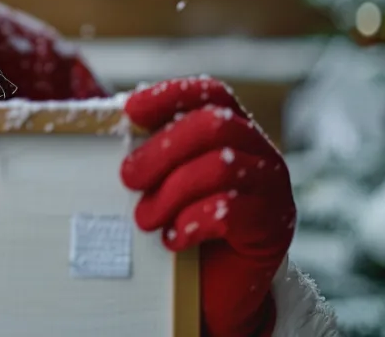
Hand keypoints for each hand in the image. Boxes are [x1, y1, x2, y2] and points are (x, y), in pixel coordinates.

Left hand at [119, 77, 294, 336]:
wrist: (217, 293)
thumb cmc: (185, 227)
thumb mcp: (166, 183)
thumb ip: (152, 154)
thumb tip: (110, 123)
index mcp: (235, 132)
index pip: (211, 93)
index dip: (172, 95)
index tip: (131, 110)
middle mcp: (260, 153)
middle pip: (214, 125)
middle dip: (162, 149)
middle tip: (127, 178)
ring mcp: (272, 188)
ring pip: (221, 167)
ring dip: (171, 192)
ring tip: (144, 218)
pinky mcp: (274, 226)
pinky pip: (230, 211)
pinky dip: (192, 222)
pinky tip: (173, 240)